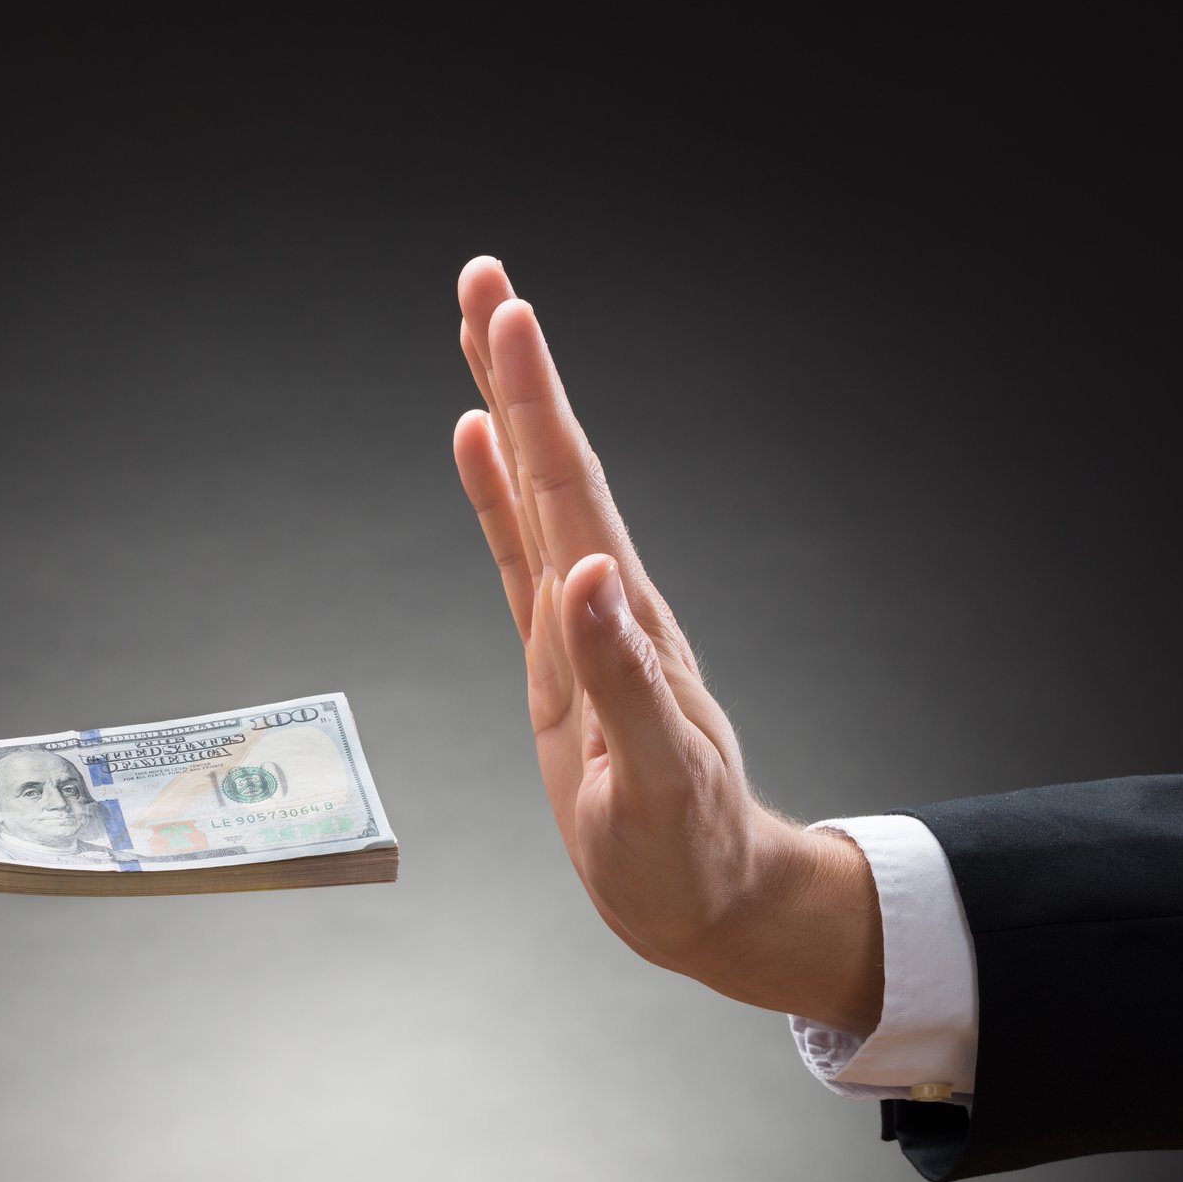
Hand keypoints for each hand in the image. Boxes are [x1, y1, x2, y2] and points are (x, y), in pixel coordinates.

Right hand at [452, 256, 881, 1031]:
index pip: (569, 490)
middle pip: (553, 466)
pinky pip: (519, 556)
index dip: (532, 405)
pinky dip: (496, 496)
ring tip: (478, 334)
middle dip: (517, 373)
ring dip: (508, 414)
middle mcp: (601, 604)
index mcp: (619, 622)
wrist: (706, 899)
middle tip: (483, 282)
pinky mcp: (560, 659)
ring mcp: (580, 626)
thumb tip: (586, 578)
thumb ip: (622, 678)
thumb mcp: (655, 781)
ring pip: (536, 495)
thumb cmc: (683, 853)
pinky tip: (476, 448)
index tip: (505, 319)